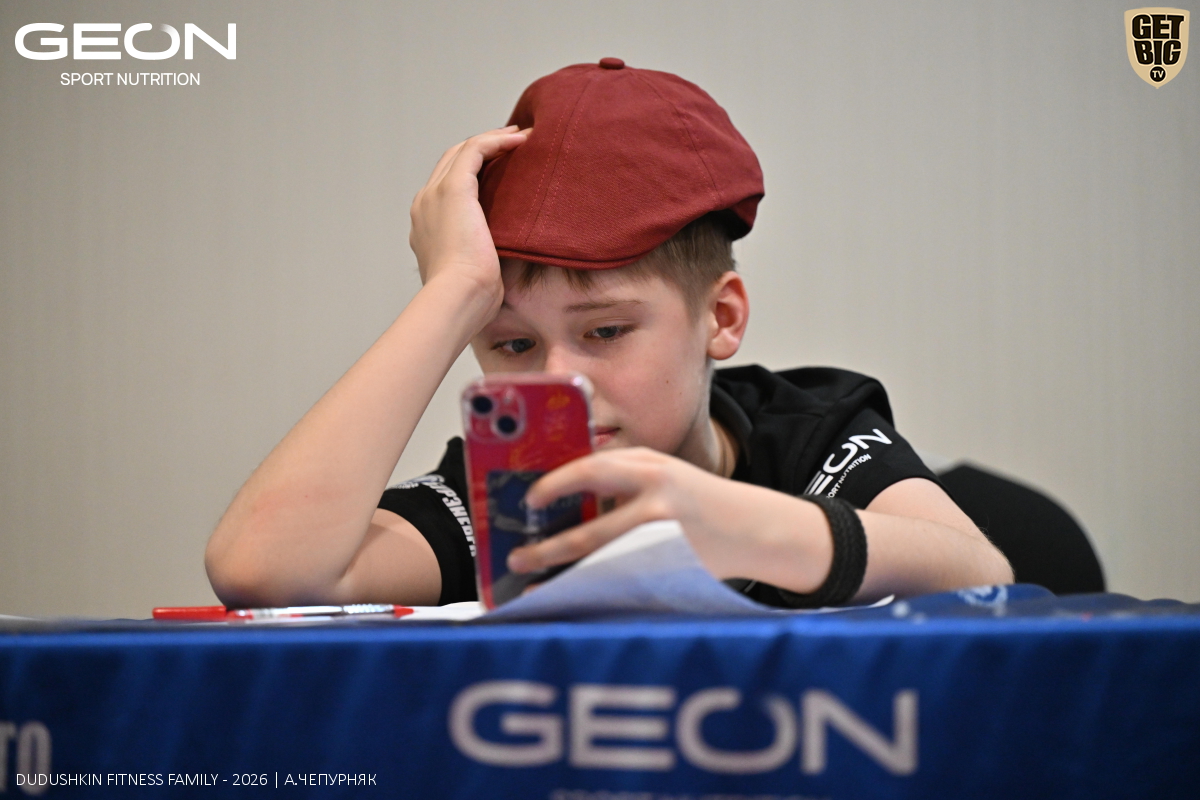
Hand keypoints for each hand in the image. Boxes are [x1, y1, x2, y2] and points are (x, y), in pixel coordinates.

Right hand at [408, 126, 530, 311]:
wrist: (457, 299)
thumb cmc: (469, 299)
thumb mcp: (471, 274)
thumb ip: (479, 259)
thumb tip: (499, 263)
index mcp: (426, 225)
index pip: (447, 185)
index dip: (474, 171)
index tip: (502, 167)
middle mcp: (425, 204)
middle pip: (451, 162)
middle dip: (482, 149)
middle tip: (513, 143)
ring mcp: (435, 195)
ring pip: (462, 151)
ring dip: (493, 139)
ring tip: (521, 136)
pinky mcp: (453, 189)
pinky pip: (475, 150)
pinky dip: (497, 141)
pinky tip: (521, 140)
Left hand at [508, 447, 832, 590]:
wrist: (753, 525)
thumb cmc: (698, 499)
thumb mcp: (663, 473)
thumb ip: (623, 478)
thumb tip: (562, 494)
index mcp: (649, 466)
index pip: (590, 470)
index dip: (554, 486)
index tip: (528, 500)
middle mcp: (657, 498)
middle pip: (590, 531)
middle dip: (547, 549)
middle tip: (516, 557)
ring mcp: (666, 539)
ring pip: (602, 565)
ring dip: (563, 576)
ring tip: (533, 584)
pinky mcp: (674, 568)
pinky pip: (623, 582)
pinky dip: (591, 589)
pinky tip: (570, 596)